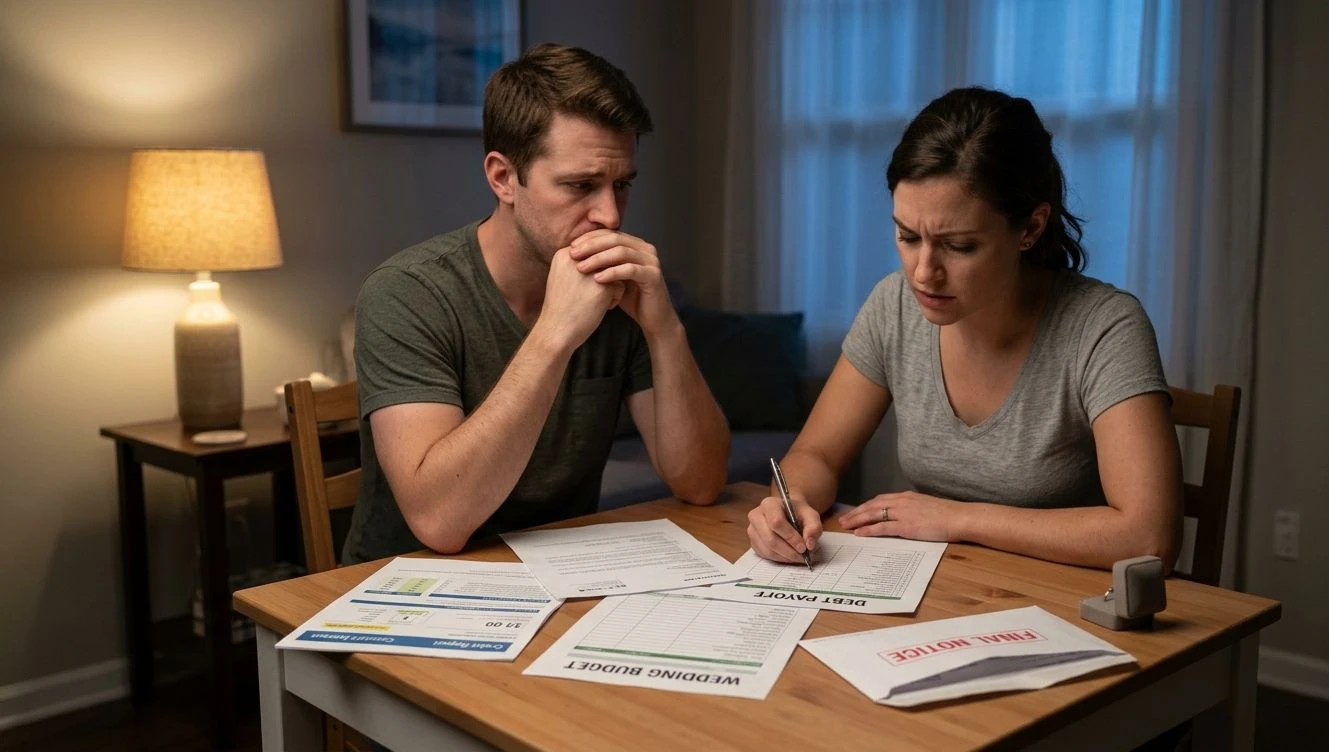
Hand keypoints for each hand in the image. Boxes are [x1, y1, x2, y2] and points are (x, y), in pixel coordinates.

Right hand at [534, 247, 623, 351]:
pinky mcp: (603, 286)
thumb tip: (606, 256)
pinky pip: (620, 286)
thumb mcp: (563, 277)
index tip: (583, 287)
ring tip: (598, 300)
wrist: (556, 331)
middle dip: (605, 276)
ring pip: (615, 271)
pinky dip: (614, 298)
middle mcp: (577, 258)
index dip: (595, 269)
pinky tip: (602, 308)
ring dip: (611, 286)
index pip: (593, 252)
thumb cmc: (562, 307)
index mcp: (565, 254)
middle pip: (605, 259)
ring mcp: (590, 271)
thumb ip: (579, 263)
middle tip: (591, 295)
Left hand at [568, 229, 676, 336]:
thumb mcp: (612, 276)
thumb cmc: (629, 297)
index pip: (609, 233)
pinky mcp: (653, 275)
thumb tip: (574, 251)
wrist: (652, 318)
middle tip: (573, 254)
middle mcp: (645, 248)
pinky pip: (630, 270)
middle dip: (591, 246)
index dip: (589, 238)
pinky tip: (597, 279)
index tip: (571, 247)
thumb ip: (600, 262)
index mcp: (635, 244)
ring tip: (581, 268)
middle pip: (614, 239)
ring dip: (598, 259)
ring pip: (621, 252)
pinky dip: (612, 273)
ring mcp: (651, 261)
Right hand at [747, 496, 822, 563]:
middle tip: (802, 556)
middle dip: (789, 551)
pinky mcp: (753, 542)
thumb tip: (809, 544)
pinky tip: (789, 556)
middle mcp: (756, 516)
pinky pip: (765, 555)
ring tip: (798, 557)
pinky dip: (779, 559)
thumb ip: (813, 527)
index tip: (803, 547)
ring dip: (785, 557)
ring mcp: (752, 530)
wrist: (788, 514)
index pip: (776, 522)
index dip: (790, 537)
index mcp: (769, 504)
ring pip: (767, 550)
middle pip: (770, 539)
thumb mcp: (811, 515)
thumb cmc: (798, 513)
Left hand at [836, 491, 962, 541]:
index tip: (855, 511)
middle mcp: (901, 502)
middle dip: (856, 512)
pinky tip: (860, 533)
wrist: (960, 517)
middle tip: (843, 519)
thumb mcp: (927, 506)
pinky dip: (869, 530)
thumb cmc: (948, 514)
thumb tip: (907, 515)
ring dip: (857, 520)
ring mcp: (903, 513)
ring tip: (846, 525)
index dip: (865, 506)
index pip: (880, 500)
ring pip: (873, 515)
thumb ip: (914, 508)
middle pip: (872, 506)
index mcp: (906, 497)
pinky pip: (883, 528)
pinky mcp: (906, 526)